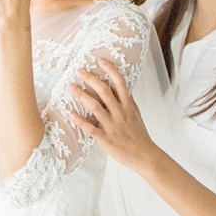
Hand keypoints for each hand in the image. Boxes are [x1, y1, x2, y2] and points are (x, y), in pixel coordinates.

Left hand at [69, 57, 160, 173]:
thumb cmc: (140, 135)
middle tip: (78, 70)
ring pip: (94, 106)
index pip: (120, 82)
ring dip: (81, 95)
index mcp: (128, 105)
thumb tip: (121, 87)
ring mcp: (112, 125)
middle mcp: (120, 113)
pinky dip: (79, 120)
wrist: (145, 156)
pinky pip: (89, 128)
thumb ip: (128, 101)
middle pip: (104, 90)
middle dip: (90, 78)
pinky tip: (70, 113)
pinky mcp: (105, 139)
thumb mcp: (136, 114)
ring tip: (70, 86)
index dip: (110, 69)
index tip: (99, 60)